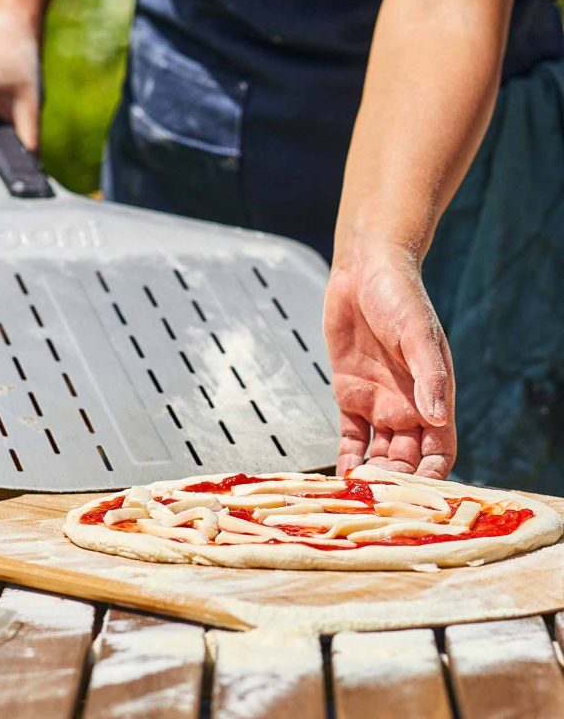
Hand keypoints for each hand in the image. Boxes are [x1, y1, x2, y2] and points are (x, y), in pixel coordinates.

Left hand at [324, 243, 455, 478]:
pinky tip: (340, 479)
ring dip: (370, 477)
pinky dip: (346, 458)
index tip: (418, 500)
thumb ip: (428, 376)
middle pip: (406, 460)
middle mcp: (408, 406)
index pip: (439, 451)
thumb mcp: (417, 333)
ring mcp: (378, 403)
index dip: (432, 478)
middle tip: (378, 507)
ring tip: (357, 501)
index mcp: (433, 396)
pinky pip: (350, 437)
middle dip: (396, 486)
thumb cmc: (400, 296)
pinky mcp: (350, 395)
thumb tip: (438, 418)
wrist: (363, 271)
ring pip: (378, 454)